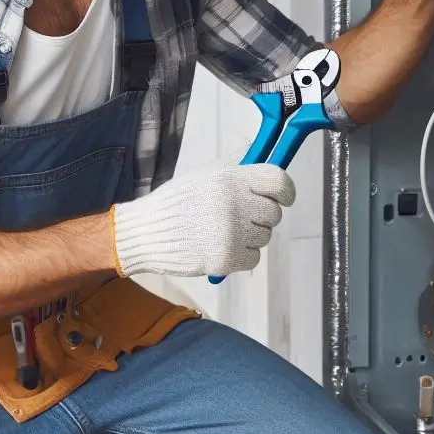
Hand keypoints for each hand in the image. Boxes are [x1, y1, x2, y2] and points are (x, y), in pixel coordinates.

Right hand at [111, 164, 295, 277]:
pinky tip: (220, 247)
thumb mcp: (205, 176)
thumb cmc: (176, 203)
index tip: (286, 199)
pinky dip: (241, 257)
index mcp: (231, 178)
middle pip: (273, 213)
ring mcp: (231, 232)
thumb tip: (270, 176)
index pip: (278, 181)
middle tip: (237, 218)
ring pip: (264, 237)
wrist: (146, 231)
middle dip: (260, 217)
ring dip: (249, 238)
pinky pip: (254, 258)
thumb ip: (238, 175)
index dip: (287, 191)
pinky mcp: (226, 258)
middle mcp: (235, 202)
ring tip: (221, 232)